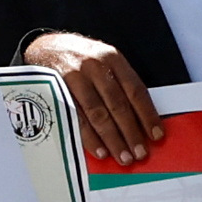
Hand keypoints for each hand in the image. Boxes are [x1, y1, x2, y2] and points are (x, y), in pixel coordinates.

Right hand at [28, 27, 160, 166]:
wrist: (45, 46)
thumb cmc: (80, 59)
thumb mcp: (104, 62)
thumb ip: (120, 85)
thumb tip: (140, 121)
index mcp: (113, 59)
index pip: (135, 90)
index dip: (147, 114)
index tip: (156, 135)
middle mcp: (95, 66)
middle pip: (118, 104)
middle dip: (131, 132)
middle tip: (140, 153)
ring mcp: (75, 78)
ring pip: (98, 113)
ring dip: (112, 138)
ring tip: (123, 156)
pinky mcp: (57, 90)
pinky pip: (75, 118)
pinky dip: (89, 137)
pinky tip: (100, 150)